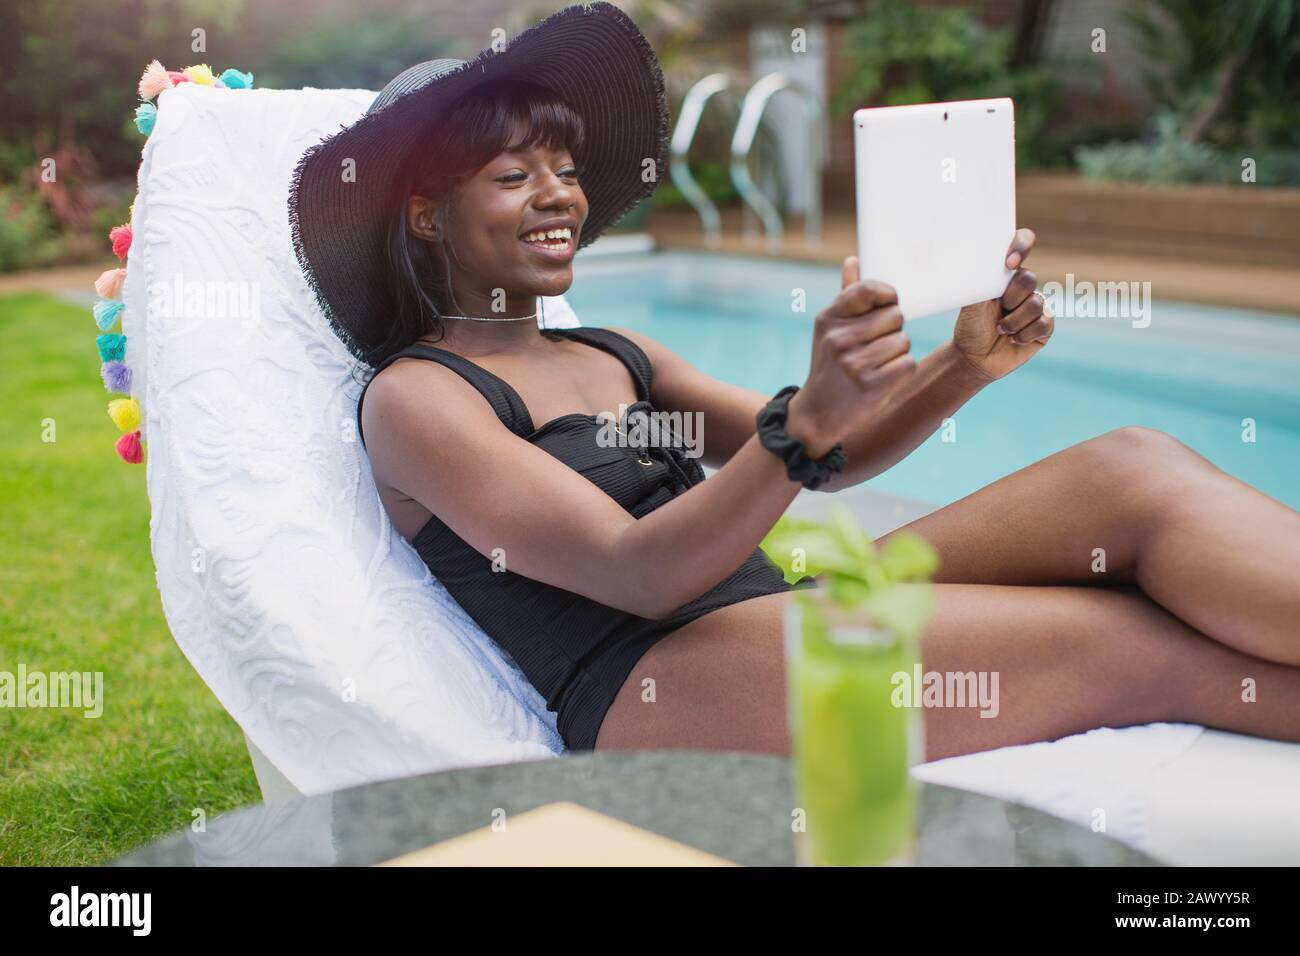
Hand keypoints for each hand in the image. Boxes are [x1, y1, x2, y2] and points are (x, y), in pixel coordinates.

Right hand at [786, 256, 915, 455]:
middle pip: (895, 316)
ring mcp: (854, 363)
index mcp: (829, 317)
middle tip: (877, 345)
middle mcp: (839, 338)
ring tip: (878, 363)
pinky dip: (902, 371)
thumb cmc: (829, 364)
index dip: (888, 296)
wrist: (818, 412)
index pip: (870, 289)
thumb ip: (846, 295)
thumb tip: (853, 259)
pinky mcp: (870, 386)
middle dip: (893, 329)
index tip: (888, 306)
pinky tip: (884, 377)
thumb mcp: (830, 329)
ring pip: (904, 341)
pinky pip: (907, 364)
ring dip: (898, 352)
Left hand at [952, 228, 1053, 380]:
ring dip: (1013, 322)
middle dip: (1010, 298)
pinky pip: (1044, 323)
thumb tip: (981, 259)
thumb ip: (981, 279)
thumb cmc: (971, 326)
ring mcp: (1036, 305)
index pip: (1022, 243)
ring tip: (1000, 330)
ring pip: (1035, 304)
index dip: (1021, 246)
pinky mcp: (1045, 327)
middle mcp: (1024, 287)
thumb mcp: (971, 300)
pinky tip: (1013, 339)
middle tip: (998, 309)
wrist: (974, 357)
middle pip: (1029, 279)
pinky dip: (1024, 334)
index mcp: (1006, 273)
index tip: (1009, 263)